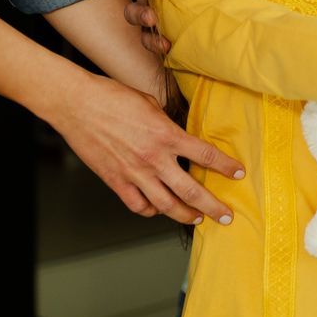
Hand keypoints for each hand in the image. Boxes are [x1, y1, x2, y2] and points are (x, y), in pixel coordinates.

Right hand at [41, 69, 245, 225]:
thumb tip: (178, 135)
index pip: (206, 155)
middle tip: (226, 216)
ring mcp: (134, 173)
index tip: (239, 173)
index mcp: (167, 135)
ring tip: (197, 218)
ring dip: (185, 215)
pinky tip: (158, 209)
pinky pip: (138, 205)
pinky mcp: (115, 181)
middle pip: (192, 191)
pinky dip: (151, 211)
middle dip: (213, 207)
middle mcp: (154, 158)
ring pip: (167, 205)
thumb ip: (168, 124)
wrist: (77, 104)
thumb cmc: (112, 97)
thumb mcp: (151, 104)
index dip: (226, 167)